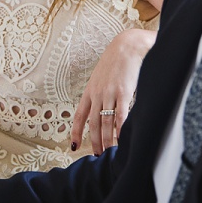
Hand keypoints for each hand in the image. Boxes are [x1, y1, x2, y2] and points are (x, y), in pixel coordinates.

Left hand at [72, 28, 151, 152]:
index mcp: (90, 91)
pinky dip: (120, 129)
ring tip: (108, 153)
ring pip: (106, 123)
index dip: (76, 132)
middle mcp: (97, 94)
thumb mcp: (102, 77)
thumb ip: (101, 92)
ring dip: (107, 140)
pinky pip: (121, 115)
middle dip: (94, 141)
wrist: (127, 46)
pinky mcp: (124, 93)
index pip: (79, 116)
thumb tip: (105, 107)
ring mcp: (109, 94)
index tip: (74, 146)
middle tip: (97, 156)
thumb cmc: (117, 61)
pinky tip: (121, 139)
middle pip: (93, 123)